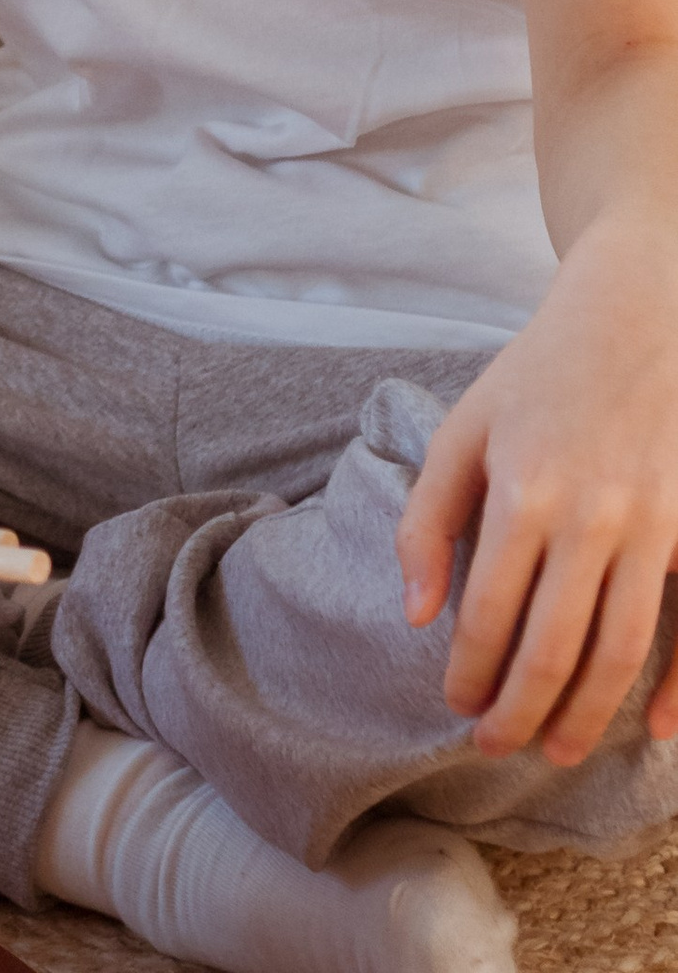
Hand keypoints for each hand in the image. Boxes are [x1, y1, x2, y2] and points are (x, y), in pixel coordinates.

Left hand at [398, 215, 677, 764]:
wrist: (637, 315)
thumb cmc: (538, 375)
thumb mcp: (464, 427)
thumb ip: (429, 518)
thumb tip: (413, 613)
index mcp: (521, 490)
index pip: (488, 614)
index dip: (471, 674)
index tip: (456, 709)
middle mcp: (589, 516)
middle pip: (552, 647)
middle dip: (521, 713)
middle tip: (498, 751)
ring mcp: (651, 526)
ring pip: (619, 650)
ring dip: (587, 714)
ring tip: (558, 751)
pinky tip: (654, 730)